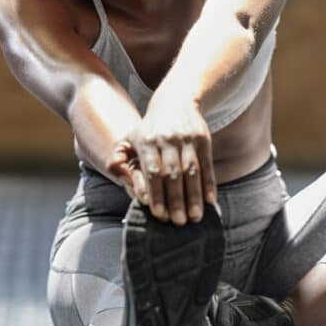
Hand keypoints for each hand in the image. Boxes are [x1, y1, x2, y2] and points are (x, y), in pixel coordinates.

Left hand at [106, 98, 216, 225]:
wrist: (175, 102)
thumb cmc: (149, 130)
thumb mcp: (130, 137)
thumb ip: (119, 156)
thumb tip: (115, 171)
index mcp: (147, 142)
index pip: (152, 172)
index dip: (156, 193)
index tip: (158, 214)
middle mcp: (167, 140)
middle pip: (172, 175)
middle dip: (176, 200)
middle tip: (179, 223)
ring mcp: (187, 140)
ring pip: (191, 172)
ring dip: (194, 196)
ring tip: (195, 218)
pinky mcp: (203, 140)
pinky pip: (207, 165)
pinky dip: (209, 184)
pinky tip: (210, 201)